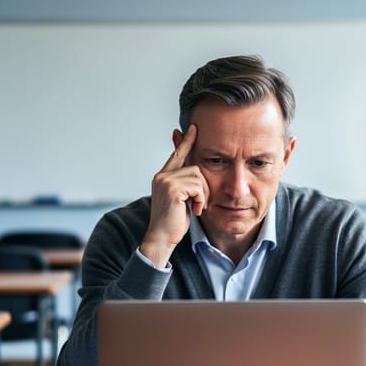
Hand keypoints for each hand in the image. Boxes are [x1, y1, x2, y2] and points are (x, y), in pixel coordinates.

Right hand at [140, 125, 208, 266]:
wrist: (161, 238)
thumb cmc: (173, 222)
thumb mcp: (181, 199)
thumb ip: (186, 185)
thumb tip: (195, 174)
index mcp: (163, 177)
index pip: (177, 154)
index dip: (186, 141)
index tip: (194, 128)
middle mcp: (162, 176)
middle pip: (195, 167)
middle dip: (203, 187)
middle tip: (200, 204)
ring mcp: (165, 181)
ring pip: (198, 176)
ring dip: (203, 195)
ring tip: (196, 208)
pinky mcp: (172, 188)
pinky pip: (197, 186)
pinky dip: (201, 199)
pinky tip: (195, 210)